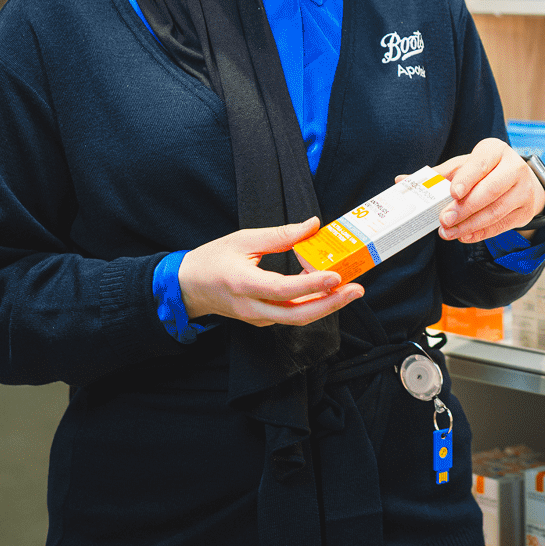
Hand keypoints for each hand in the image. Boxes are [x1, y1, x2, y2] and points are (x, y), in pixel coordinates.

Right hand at [178, 218, 364, 325]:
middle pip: (297, 315)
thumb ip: (280, 235)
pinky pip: (291, 315)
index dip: (311, 285)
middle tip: (356, 290)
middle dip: (331, 304)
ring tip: (350, 290)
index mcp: (243, 284)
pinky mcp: (262, 319)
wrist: (188, 288)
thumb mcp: (243, 239)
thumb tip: (313, 225)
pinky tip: (327, 290)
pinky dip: (311, 304)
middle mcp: (252, 307)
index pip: (283, 290)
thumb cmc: (212, 260)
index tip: (335, 276)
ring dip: (325, 306)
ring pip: (297, 318)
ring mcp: (257, 317)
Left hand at [425, 138, 544, 243]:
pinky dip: (481, 233)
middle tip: (444, 220)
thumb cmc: (485, 171)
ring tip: (449, 232)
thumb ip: (437, 175)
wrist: (519, 181)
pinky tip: (465, 236)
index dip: (467, 179)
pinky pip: (502, 225)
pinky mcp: (525, 210)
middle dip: (465, 208)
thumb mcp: (464, 166)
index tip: (452, 193)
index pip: (480, 163)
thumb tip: (402, 181)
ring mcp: (524, 190)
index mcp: (496, 150)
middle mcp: (514, 168)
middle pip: (489, 190)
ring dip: (470, 224)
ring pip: (496, 211)